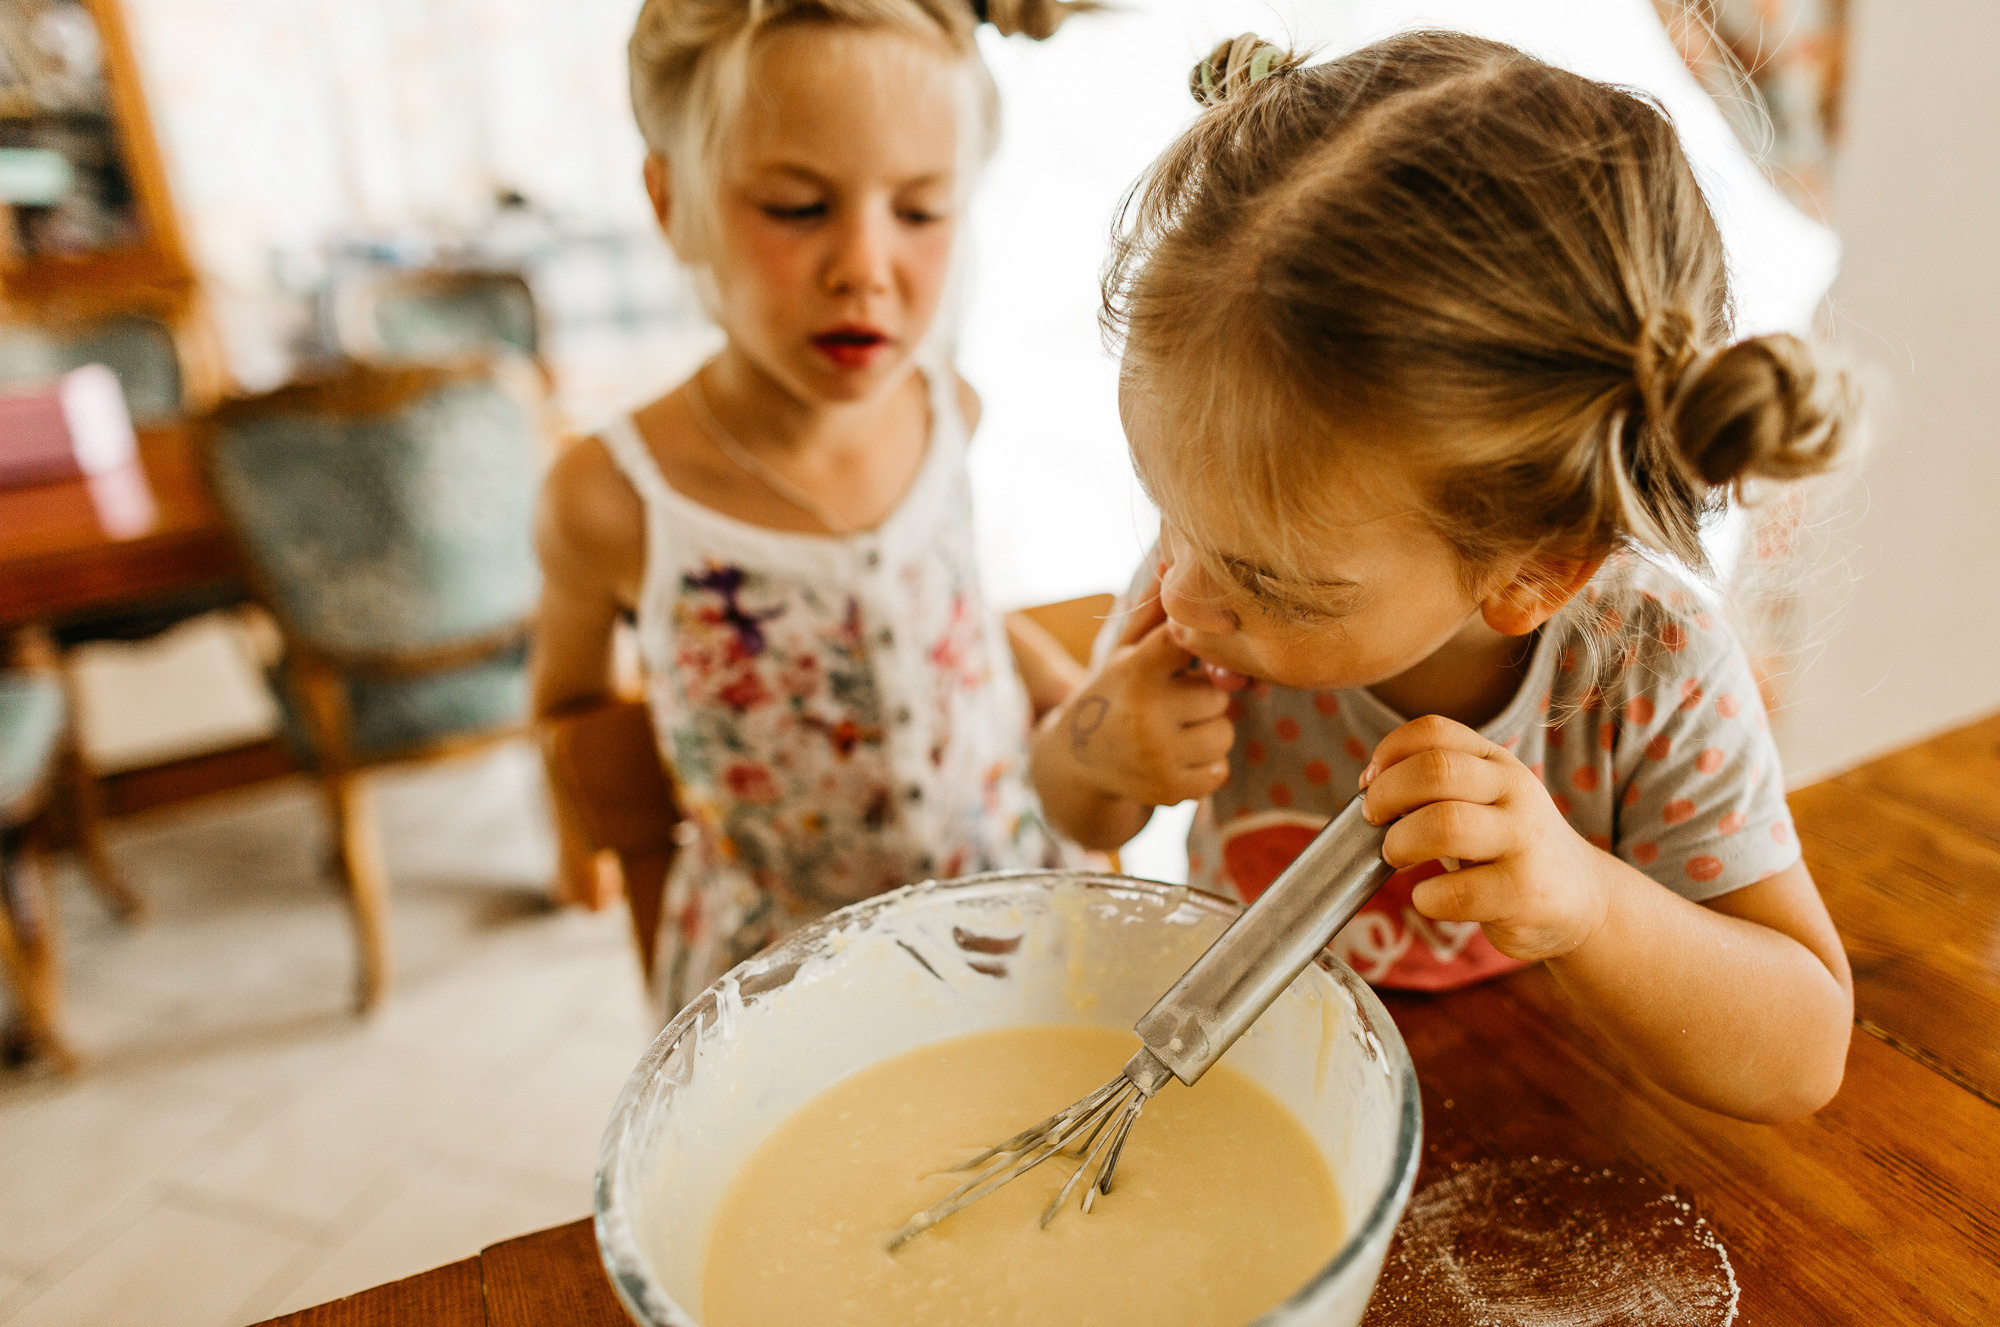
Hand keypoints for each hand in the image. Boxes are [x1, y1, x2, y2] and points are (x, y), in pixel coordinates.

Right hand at [1052, 591, 1233, 807]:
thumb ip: (1154, 609)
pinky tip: (1176, 758)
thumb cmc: (1112, 693)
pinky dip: (1205, 767)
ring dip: (1208, 733)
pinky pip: (1219, 772)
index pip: (1191, 641)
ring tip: (1175, 731)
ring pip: (1224, 734)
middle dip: (1203, 699)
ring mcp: (1157, 755)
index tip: (1187, 657)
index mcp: (1136, 669)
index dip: (1199, 648)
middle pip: (1218, 696)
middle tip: (1174, 704)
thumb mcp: (1124, 650)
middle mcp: (1145, 712)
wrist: (1075, 762)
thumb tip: (1172, 554)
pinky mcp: (1169, 790)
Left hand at [1360, 715, 1607, 960]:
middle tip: (1375, 821)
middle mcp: (1515, 792)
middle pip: (1435, 770)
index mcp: (1497, 762)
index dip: (1389, 752)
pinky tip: (1429, 897)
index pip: (1435, 731)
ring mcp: (1523, 841)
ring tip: (1396, 857)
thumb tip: (1369, 787)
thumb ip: (1435, 785)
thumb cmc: (1509, 846)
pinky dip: (1425, 897)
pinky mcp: (1524, 893)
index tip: (1370, 782)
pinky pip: (1454, 892)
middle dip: (1386, 795)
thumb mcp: (1484, 800)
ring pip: (1444, 824)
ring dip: (1401, 842)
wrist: (1583, 899)